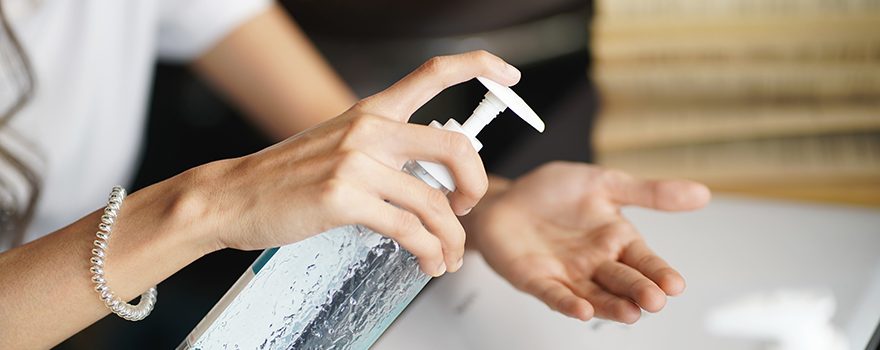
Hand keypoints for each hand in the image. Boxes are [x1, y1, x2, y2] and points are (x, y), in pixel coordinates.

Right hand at [184, 51, 521, 275]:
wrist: (232, 196)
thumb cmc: (284, 176)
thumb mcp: (338, 145)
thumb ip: (383, 150)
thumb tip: (428, 177)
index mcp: (371, 111)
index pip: (433, 73)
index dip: (479, 66)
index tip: (510, 75)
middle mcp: (369, 129)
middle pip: (455, 146)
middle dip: (477, 184)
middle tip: (468, 207)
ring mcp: (356, 161)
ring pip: (435, 203)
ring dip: (452, 238)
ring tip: (448, 256)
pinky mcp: (344, 197)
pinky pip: (409, 230)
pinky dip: (429, 252)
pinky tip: (428, 261)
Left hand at [468, 162, 709, 322]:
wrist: (505, 197)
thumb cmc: (551, 192)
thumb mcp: (604, 183)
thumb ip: (649, 192)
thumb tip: (702, 193)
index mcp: (616, 240)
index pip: (644, 260)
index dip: (659, 272)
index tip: (675, 284)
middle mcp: (595, 262)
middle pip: (623, 281)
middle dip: (639, 291)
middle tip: (654, 300)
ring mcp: (567, 274)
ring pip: (595, 295)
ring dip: (612, 306)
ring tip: (630, 313)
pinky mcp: (537, 280)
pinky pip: (555, 295)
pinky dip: (568, 303)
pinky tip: (583, 310)